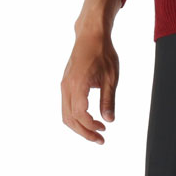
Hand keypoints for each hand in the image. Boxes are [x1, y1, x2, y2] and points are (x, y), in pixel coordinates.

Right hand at [61, 0, 121, 143]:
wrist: (91, 35)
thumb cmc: (103, 53)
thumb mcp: (111, 78)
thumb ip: (108, 100)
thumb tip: (109, 120)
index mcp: (78, 85)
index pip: (80, 114)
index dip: (90, 127)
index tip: (104, 131)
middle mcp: (67, 86)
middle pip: (70, 118)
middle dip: (84, 132)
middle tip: (100, 139)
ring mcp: (64, 85)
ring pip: (66, 114)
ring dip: (79, 126)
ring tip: (96, 132)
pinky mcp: (66, 84)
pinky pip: (66, 106)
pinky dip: (76, 117)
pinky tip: (89, 119)